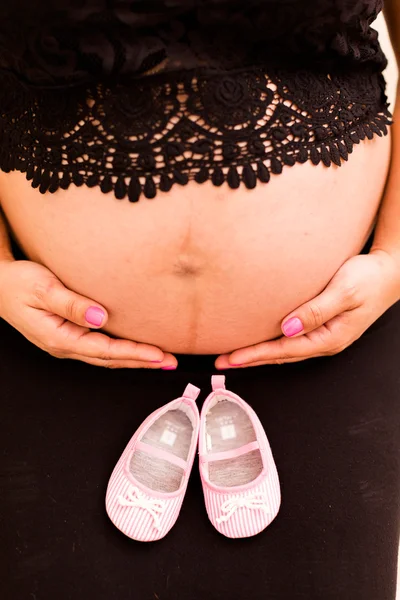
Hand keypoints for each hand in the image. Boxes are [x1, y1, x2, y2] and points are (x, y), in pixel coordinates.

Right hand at [0, 259, 176, 368]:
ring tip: (159, 358)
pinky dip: (120, 350)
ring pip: (106, 356)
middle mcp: (65, 346)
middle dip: (142, 361)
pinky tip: (133, 348)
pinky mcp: (68, 335)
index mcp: (60, 338)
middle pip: (110, 359)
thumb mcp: (42, 289)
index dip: (135, 353)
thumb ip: (71, 303)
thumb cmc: (17, 284)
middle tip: (170, 361)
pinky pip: (100, 348)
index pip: (106, 351)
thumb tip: (100, 317)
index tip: (158, 355)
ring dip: (134, 358)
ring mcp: (66, 343)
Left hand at [215, 249, 399, 368]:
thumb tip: (287, 328)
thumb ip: (316, 311)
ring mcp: (323, 336)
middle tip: (222, 361)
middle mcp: (324, 342)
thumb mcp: (344, 292)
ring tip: (234, 356)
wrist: (389, 271)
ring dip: (259, 353)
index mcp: (329, 338)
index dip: (256, 354)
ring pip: (284, 350)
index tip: (232, 358)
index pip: (284, 350)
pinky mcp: (321, 327)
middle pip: (281, 355)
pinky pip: (291, 340)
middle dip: (250, 359)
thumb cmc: (368, 278)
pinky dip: (271, 343)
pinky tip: (260, 342)